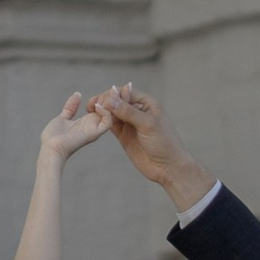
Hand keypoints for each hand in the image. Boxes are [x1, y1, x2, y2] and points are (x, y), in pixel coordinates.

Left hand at [37, 91, 110, 161]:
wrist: (50, 148)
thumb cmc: (53, 138)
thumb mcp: (63, 118)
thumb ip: (71, 107)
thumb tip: (77, 94)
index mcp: (87, 123)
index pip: (102, 110)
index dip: (103, 100)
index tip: (96, 96)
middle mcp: (93, 126)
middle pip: (109, 112)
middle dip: (109, 100)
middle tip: (103, 94)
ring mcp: (94, 130)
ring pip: (112, 116)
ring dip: (109, 105)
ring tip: (100, 100)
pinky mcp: (94, 133)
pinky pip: (108, 122)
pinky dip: (106, 112)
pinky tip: (97, 106)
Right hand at [96, 82, 210, 205]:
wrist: (168, 167)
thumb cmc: (164, 143)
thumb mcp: (147, 124)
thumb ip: (128, 111)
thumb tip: (109, 98)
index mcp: (147, 103)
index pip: (125, 92)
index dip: (112, 94)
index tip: (101, 100)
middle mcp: (138, 111)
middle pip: (117, 101)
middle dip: (104, 101)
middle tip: (92, 105)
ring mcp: (130, 123)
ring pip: (112, 112)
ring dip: (102, 111)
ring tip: (90, 111)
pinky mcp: (124, 135)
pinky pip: (111, 124)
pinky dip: (103, 122)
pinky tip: (95, 120)